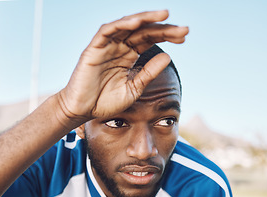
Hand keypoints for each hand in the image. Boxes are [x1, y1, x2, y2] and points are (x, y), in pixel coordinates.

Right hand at [59, 10, 188, 119]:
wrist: (82, 111)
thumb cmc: (105, 102)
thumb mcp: (133, 88)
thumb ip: (148, 73)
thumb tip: (168, 56)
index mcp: (129, 56)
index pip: (150, 40)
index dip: (167, 37)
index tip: (184, 37)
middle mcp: (119, 48)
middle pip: (143, 31)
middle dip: (163, 28)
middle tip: (183, 29)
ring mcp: (107, 46)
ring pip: (127, 26)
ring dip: (145, 19)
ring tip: (165, 15)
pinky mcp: (94, 48)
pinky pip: (107, 31)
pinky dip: (121, 25)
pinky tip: (137, 22)